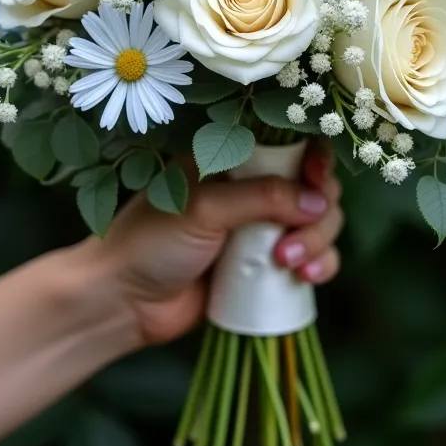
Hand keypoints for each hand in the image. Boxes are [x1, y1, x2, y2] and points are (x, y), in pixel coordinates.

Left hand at [80, 143, 342, 347]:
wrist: (123, 303)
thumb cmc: (151, 241)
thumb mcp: (205, 207)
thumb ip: (262, 196)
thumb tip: (319, 202)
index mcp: (233, 157)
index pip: (291, 143)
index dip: (315, 156)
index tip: (318, 177)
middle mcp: (253, 188)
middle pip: (316, 185)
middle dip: (317, 212)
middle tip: (290, 240)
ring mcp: (263, 228)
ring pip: (321, 222)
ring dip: (318, 242)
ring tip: (288, 264)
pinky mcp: (267, 266)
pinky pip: (315, 258)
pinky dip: (321, 265)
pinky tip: (307, 278)